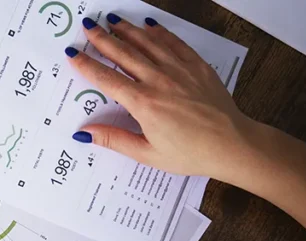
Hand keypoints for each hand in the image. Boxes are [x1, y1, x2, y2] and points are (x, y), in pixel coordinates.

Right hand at [66, 14, 257, 182]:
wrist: (232, 145)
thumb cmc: (191, 154)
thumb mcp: (147, 153)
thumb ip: (114, 139)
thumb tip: (84, 134)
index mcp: (144, 104)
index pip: (107, 79)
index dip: (87, 65)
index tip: (73, 54)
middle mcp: (159, 82)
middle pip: (124, 54)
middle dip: (103, 39)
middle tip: (88, 27)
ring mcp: (180, 71)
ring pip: (147, 43)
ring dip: (128, 30)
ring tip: (112, 20)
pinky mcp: (197, 67)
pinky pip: (174, 43)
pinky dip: (159, 33)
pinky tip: (148, 26)